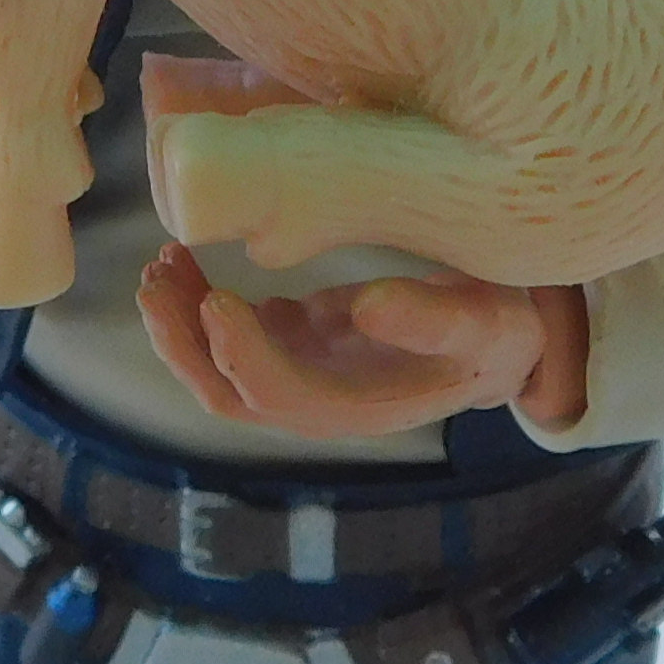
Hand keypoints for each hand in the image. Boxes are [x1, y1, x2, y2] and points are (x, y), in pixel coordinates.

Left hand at [139, 241, 589, 440]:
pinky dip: (197, 303)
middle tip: (158, 279)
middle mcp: (320, 400)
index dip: (242, 356)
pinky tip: (184, 257)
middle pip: (230, 394)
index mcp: (362, 407)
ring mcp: (302, 372)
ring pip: (217, 368)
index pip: (282, 397)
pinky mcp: (296, 341)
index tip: (216, 299)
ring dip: (181, 325)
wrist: (505, 338)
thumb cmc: (501, 330)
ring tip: (162, 264)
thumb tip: (369, 306)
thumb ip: (433, 318)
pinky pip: (229, 335)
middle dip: (186, 344)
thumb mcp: (486, 322)